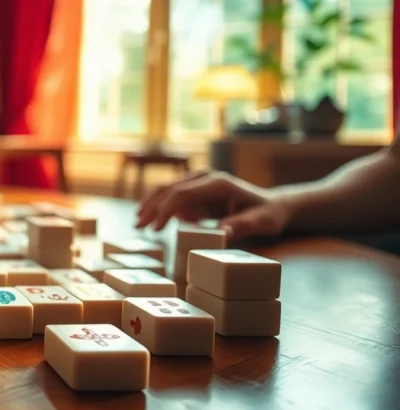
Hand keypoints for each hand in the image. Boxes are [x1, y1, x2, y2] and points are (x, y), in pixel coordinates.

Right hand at [135, 170, 291, 240]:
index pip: (183, 193)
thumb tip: (222, 232)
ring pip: (166, 190)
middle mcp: (205, 178)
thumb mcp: (262, 223)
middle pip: (169, 188)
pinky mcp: (195, 191)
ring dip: (151, 205)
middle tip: (138, 226)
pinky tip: (156, 223)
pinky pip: (172, 197)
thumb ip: (243, 225)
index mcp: (218, 183)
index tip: (156, 228)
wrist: (271, 206)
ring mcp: (199, 182)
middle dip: (151, 207)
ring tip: (139, 224)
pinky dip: (160, 208)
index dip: (166, 209)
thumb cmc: (267, 215)